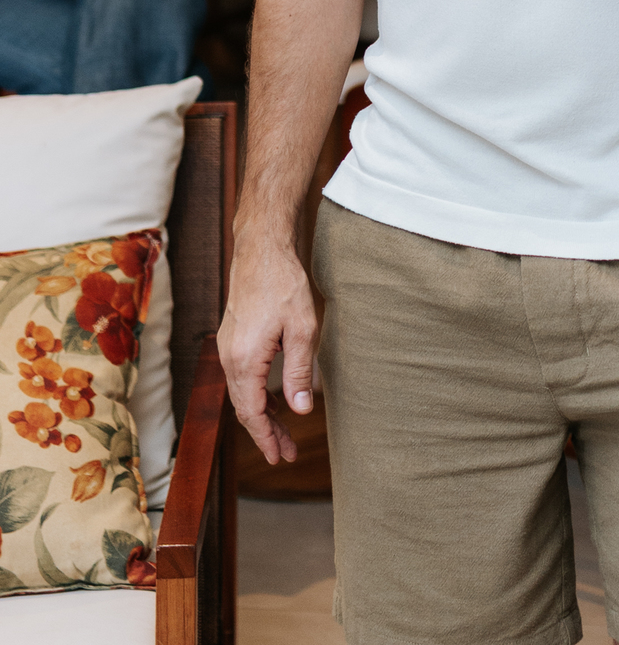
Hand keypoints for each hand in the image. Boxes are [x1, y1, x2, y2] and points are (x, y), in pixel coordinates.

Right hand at [218, 231, 317, 464]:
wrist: (262, 248)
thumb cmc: (284, 284)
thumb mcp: (302, 330)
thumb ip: (299, 373)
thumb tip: (300, 411)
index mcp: (244, 361)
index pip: (253, 413)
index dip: (267, 439)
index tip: (281, 457)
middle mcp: (229, 358)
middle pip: (245, 408)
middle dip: (266, 433)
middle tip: (287, 453)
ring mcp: (228, 347)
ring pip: (243, 393)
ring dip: (263, 414)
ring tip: (284, 432)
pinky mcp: (233, 337)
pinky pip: (242, 377)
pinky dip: (257, 394)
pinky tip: (275, 399)